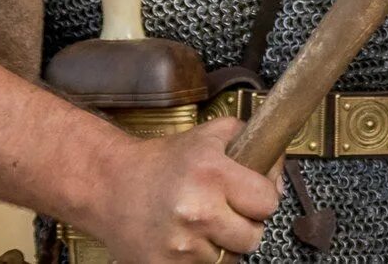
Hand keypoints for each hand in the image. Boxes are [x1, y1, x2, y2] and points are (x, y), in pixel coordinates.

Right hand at [84, 117, 280, 263]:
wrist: (109, 186)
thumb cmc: (162, 162)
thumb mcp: (209, 137)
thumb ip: (251, 143)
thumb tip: (277, 175)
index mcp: (212, 175)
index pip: (268, 202)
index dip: (263, 198)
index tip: (252, 194)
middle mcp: (197, 211)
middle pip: (253, 236)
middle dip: (246, 224)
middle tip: (227, 212)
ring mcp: (179, 245)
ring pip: (230, 258)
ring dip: (222, 244)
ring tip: (203, 225)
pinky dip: (200, 259)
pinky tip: (188, 239)